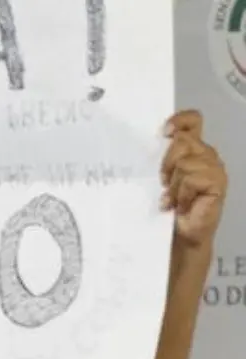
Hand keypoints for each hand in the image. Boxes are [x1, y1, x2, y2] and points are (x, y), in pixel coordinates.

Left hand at [162, 110, 226, 249]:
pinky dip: (182, 195)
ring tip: (172, 199)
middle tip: (163, 184)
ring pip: (184, 163)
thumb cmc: (170, 205)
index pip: (193, 121)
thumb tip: (145, 146)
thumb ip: (159, 160)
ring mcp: (214, 168)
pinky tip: (180, 206)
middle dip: (166, 164)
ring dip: (173, 186)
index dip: (180, 120)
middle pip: (182, 141)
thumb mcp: (161, 178)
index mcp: (192, 149)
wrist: (182, 233)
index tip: (164, 132)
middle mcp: (206, 154)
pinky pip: (192, 180)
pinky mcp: (218, 183)